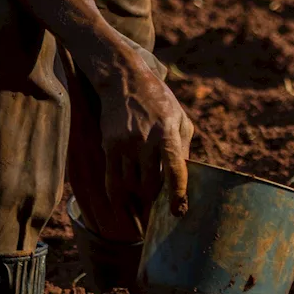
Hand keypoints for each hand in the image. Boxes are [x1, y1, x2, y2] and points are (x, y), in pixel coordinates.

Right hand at [96, 50, 194, 220]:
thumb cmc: (158, 101)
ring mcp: (124, 144)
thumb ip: (183, 147)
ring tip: (144, 204)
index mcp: (167, 133)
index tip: (178, 211)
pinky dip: (118, 196)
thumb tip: (184, 177)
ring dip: (137, 198)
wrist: (124, 81)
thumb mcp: (180, 118)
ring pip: (130, 185)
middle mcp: (145, 141)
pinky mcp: (109, 146)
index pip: (174, 170)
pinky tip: (123, 206)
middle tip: (160, 209)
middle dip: (155, 200)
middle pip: (150, 184)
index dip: (177, 194)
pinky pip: (112, 180)